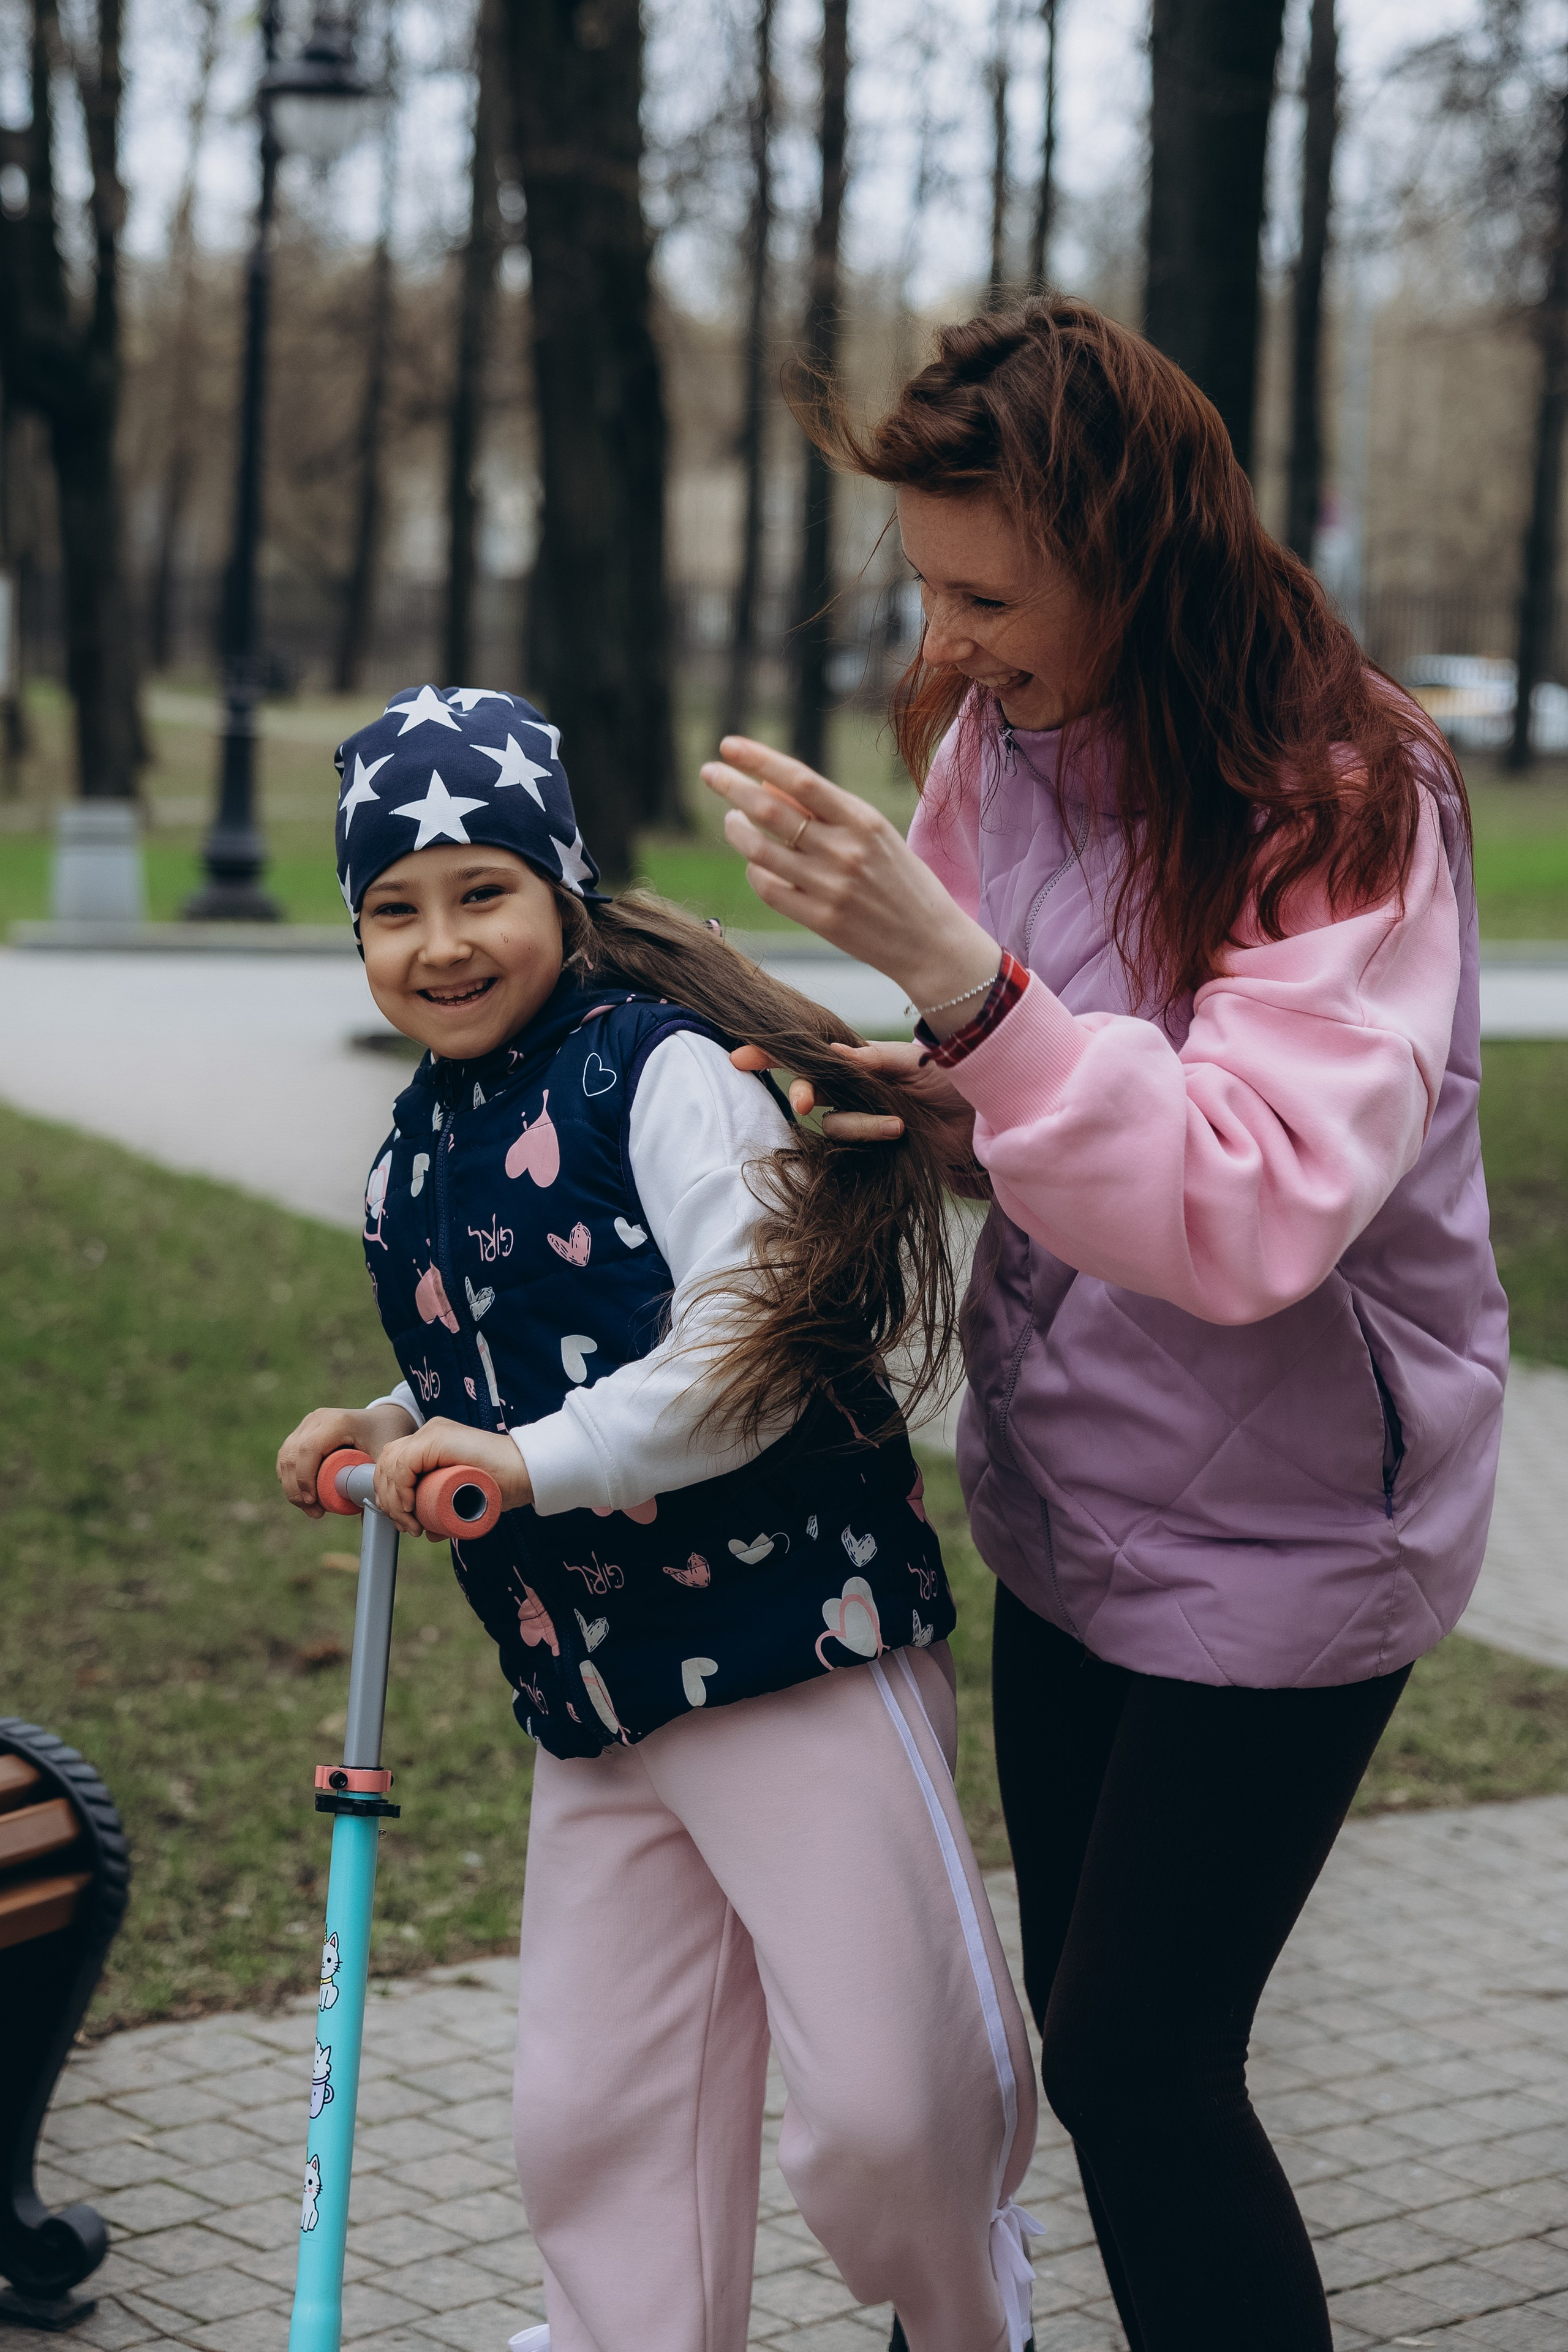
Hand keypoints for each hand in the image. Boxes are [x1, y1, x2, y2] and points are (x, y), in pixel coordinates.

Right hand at [277, 1402, 416, 1518]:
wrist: (382, 1419)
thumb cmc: (386, 1437)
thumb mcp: (384, 1458)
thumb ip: (377, 1486)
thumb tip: (367, 1523)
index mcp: (338, 1422)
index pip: (309, 1449)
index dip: (305, 1478)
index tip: (313, 1502)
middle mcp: (317, 1419)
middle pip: (291, 1455)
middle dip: (296, 1489)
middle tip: (315, 1512)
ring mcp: (307, 1424)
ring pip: (285, 1457)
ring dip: (291, 1486)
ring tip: (312, 1508)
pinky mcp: (301, 1431)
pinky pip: (286, 1457)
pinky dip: (290, 1478)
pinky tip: (303, 1496)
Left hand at [373, 1417, 533, 1539]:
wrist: (528, 1472)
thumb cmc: (502, 1485)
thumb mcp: (465, 1497)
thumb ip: (447, 1510)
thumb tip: (429, 1531)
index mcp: (431, 1442)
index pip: (393, 1464)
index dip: (390, 1495)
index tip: (404, 1523)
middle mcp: (429, 1432)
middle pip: (387, 1462)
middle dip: (388, 1499)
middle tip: (406, 1526)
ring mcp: (433, 1433)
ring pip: (391, 1463)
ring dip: (393, 1498)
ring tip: (410, 1522)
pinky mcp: (438, 1439)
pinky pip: (404, 1463)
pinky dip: (400, 1486)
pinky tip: (410, 1505)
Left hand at [701, 736, 1000, 1035]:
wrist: (931, 942)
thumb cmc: (901, 880)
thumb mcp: (874, 833)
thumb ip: (825, 811)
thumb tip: (767, 784)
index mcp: (864, 820)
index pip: (800, 779)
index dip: (759, 759)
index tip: (728, 746)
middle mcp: (845, 851)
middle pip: (771, 810)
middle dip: (732, 787)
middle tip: (709, 773)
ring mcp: (831, 887)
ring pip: (760, 851)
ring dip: (737, 829)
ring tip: (730, 819)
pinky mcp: (821, 921)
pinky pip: (769, 889)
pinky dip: (754, 871)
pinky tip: (755, 863)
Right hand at [733, 1039, 976, 1156]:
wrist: (991, 1123)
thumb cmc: (961, 1082)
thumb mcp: (918, 1063)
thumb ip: (875, 1060)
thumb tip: (832, 1052)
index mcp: (865, 1060)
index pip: (814, 1052)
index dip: (775, 1054)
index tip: (742, 1057)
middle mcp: (859, 1088)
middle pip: (812, 1088)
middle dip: (804, 1091)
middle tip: (805, 1101)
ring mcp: (867, 1119)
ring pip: (833, 1123)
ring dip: (858, 1123)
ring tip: (896, 1123)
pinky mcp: (877, 1148)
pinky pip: (852, 1147)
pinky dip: (869, 1139)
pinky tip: (898, 1134)